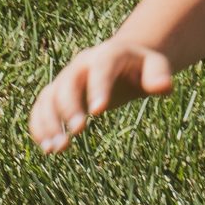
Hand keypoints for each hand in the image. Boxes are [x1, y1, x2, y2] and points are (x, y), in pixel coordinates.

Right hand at [28, 39, 175, 154]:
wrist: (123, 61)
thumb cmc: (142, 67)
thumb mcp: (156, 66)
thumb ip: (159, 74)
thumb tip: (164, 87)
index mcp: (106, 55)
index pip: (100, 68)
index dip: (97, 88)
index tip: (98, 112)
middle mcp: (80, 65)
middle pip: (68, 83)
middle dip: (69, 107)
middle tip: (77, 132)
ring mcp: (66, 79)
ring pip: (49, 97)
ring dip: (49, 122)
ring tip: (56, 149)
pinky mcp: (57, 94)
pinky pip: (41, 108)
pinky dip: (40, 126)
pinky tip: (46, 148)